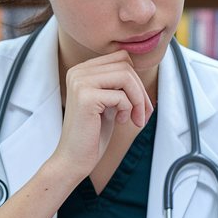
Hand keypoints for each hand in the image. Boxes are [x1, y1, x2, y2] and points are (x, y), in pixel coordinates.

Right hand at [49, 51, 152, 181]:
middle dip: (141, 91)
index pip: (121, 58)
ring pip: (126, 77)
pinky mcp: (85, 97)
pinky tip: (121, 121)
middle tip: (143, 114)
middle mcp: (78, 72)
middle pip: (126, 66)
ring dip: (139, 100)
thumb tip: (138, 67)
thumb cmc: (93, 134)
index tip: (140, 103)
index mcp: (82, 70)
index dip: (136, 79)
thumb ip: (118, 84)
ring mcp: (80, 83)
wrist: (73, 160)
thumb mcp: (108, 102)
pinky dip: (129, 109)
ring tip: (137, 119)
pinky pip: (121, 96)